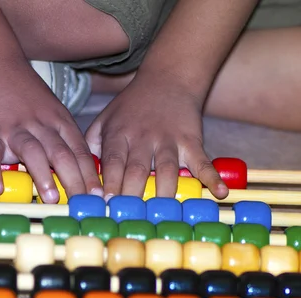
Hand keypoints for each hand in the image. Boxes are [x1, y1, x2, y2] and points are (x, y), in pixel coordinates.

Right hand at [0, 60, 102, 202]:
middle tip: (82, 204)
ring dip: (43, 175)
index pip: (80, 153)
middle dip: (74, 180)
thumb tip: (84, 174)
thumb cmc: (26, 97)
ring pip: (32, 152)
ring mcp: (15, 130)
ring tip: (50, 198)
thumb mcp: (54, 113)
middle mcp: (41, 127)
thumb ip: (66, 141)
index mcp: (61, 124)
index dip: (91, 176)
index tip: (99, 197)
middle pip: (62, 154)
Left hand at [85, 71, 227, 200]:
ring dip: (164, 191)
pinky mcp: (191, 141)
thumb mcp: (105, 118)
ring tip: (161, 213)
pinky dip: (212, 176)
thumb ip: (91, 144)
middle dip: (131, 193)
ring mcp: (169, 140)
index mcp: (119, 134)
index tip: (105, 203)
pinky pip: (202, 161)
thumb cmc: (132, 106)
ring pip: (166, 169)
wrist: (169, 79)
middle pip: (137, 169)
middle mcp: (143, 138)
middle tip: (128, 215)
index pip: (113, 161)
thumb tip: (81, 174)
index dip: (109, 183)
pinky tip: (218, 192)